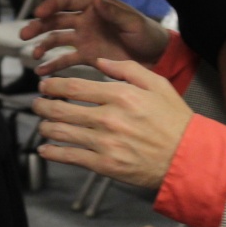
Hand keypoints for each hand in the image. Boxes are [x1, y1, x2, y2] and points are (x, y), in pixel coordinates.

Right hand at [19, 0, 168, 75]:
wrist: (156, 57)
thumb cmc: (147, 33)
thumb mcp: (132, 21)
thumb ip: (114, 13)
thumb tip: (95, 2)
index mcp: (95, 6)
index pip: (66, 1)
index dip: (50, 6)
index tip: (38, 14)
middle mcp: (85, 21)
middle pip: (55, 20)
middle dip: (38, 26)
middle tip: (24, 35)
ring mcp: (84, 39)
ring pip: (56, 40)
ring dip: (42, 45)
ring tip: (33, 55)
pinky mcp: (87, 57)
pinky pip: (66, 60)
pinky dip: (53, 65)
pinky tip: (42, 72)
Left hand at [32, 58, 192, 187]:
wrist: (188, 157)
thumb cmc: (174, 120)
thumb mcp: (157, 84)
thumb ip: (127, 69)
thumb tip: (100, 61)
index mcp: (120, 95)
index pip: (74, 87)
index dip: (53, 86)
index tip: (45, 86)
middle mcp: (109, 118)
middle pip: (62, 110)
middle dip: (43, 106)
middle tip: (37, 104)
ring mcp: (105, 143)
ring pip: (62, 133)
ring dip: (46, 127)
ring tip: (42, 124)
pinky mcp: (106, 165)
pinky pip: (71, 157)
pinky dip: (53, 153)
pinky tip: (45, 149)